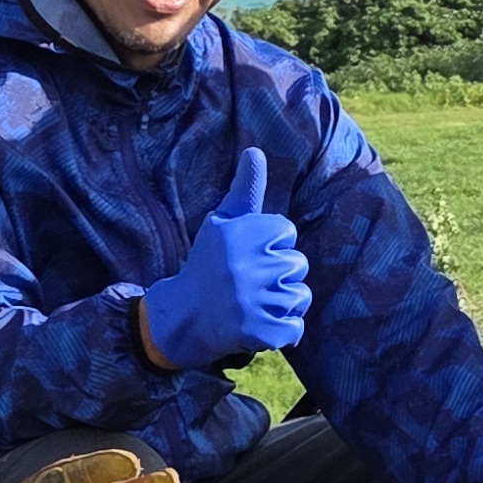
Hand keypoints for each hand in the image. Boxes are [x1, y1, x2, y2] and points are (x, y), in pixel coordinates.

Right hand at [141, 146, 310, 367]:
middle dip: (279, 275)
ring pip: (300, 297)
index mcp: (238, 234)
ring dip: (283, 304)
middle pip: (298, 264)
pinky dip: (283, 332)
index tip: (247, 257)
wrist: (183, 317)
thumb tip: (256, 151)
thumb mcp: (221, 223)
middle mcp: (245, 265)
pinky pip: (295, 329)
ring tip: (254, 303)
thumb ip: (245, 189)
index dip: (272, 246)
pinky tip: (258, 325)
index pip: (286, 232)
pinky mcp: (258, 332)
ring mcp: (251, 301)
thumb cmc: (208, 265)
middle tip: (249, 284)